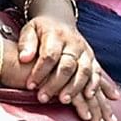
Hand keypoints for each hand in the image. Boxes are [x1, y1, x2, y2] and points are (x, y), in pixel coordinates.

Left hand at [2, 8, 120, 120]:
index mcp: (56, 35)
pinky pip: (97, 72)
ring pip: (84, 71)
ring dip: (75, 87)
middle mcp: (73, 43)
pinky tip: (88, 96)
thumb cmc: (40, 30)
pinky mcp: (92, 59)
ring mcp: (85, 51)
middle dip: (55, 83)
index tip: (30, 85)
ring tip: (64, 100)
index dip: (40, 71)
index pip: (50, 55)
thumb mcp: (29, 30)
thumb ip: (26, 43)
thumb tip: (24, 58)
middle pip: (67, 65)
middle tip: (42, 98)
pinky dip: (94, 85)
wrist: (60, 20)